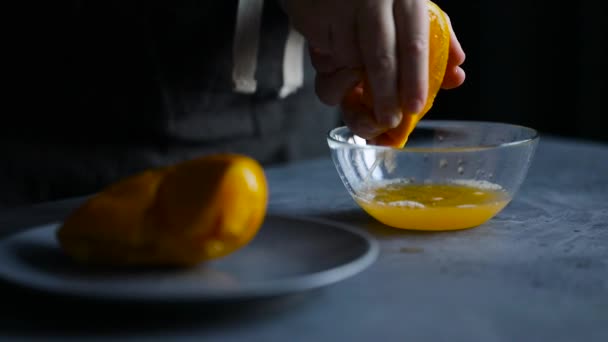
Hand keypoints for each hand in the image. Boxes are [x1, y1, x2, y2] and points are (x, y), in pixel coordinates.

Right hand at [280, 0, 465, 138]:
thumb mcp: (410, 6)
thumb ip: (436, 39)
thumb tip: (456, 72)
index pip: (414, 44)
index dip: (415, 80)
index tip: (414, 107)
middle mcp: (373, 1)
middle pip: (381, 60)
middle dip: (385, 97)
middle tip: (388, 120)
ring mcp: (341, 9)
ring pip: (348, 64)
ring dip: (351, 81)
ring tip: (352, 75)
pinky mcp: (313, 18)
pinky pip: (323, 59)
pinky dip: (330, 66)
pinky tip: (332, 53)